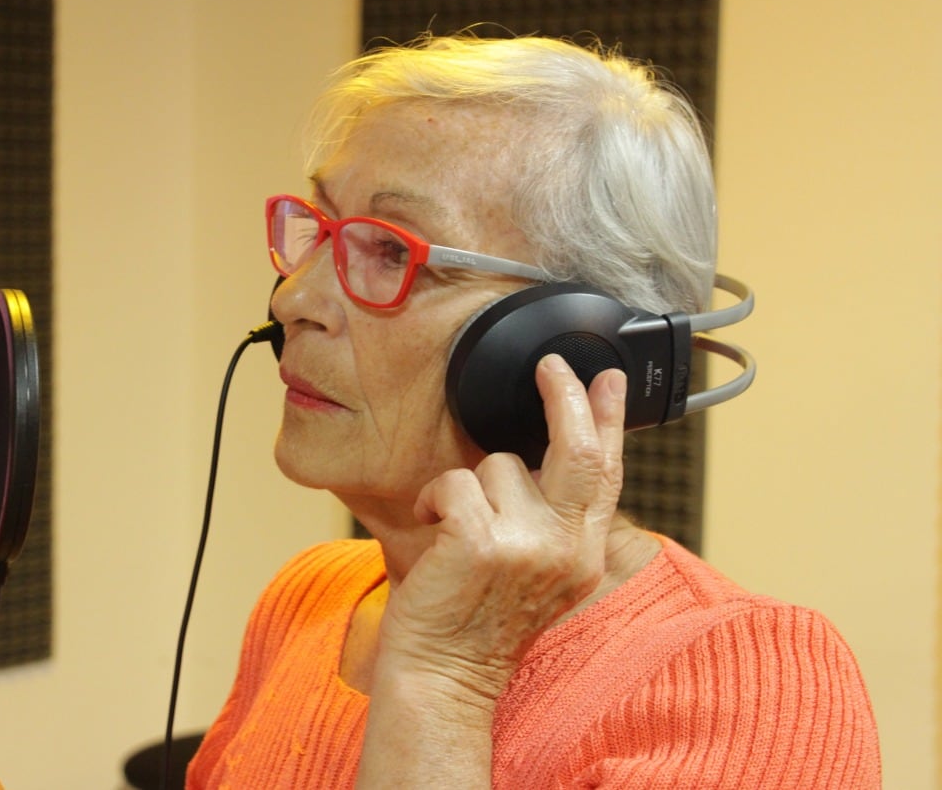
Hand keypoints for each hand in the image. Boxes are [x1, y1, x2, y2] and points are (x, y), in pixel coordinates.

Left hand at [379, 353, 627, 702]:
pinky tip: (432, 529)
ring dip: (466, 488)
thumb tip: (543, 459)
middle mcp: (566, 548)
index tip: (611, 381)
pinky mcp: (482, 542)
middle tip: (551, 367)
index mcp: (584, 554)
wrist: (443, 677)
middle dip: (568, 395)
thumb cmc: (475, 623)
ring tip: (456, 531)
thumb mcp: (539, 576)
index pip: (608, 474)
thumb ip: (552, 523)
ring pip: (498, 465)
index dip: (611, 421)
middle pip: (580, 448)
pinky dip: (432, 499)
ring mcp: (527, 544)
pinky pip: (454, 482)